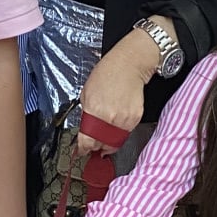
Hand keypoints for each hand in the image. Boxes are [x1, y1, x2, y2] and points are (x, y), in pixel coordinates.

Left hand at [76, 31, 156, 153]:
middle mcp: (109, 117)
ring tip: (104, 136)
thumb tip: (86, 129)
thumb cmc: (107, 74)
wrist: (128, 66)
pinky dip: (119, 132)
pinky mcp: (135, 118)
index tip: (81, 151)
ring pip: (114, 141)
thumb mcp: (86, 93)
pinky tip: (115, 124)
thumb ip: (87, 113)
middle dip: (95, 146)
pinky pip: (125, 132)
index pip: (87, 141)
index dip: (83, 149)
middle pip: (101, 144)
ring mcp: (123, 119)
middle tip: (93, 146)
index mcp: (93, 110)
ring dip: (108, 142)